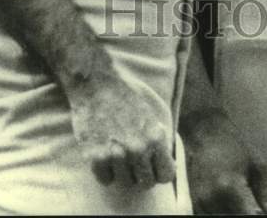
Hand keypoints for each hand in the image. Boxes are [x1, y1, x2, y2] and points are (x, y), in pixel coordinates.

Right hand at [69, 57, 174, 189]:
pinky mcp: (96, 157)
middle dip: (142, 173)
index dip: (160, 171)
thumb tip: (170, 164)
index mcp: (155, 137)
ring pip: (125, 182)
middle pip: (146, 182)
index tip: (153, 167)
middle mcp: (138, 149)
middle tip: (133, 161)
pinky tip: (104, 154)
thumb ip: (159, 141)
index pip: (166, 175)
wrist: (96, 84)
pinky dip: (105, 171)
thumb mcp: (151, 116)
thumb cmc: (124, 98)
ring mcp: (116, 154)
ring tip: (118, 153)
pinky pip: (105, 179)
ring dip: (123, 172)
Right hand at [183, 108, 266, 214]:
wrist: (203, 130)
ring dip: (235, 213)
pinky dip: (223, 212)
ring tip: (244, 201)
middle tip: (256, 205)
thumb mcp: (256, 166)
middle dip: (248, 213)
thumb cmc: (233, 144)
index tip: (265, 211)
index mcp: (230, 189)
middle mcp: (211, 200)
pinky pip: (210, 216)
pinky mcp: (194, 204)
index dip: (261, 216)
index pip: (251, 217)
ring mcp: (199, 203)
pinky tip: (232, 204)